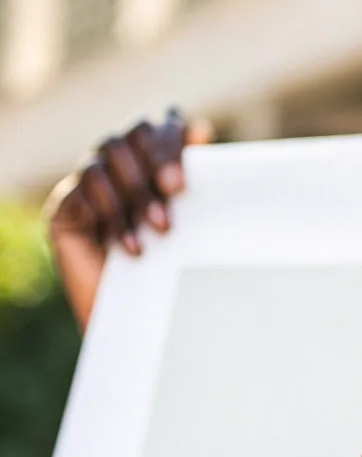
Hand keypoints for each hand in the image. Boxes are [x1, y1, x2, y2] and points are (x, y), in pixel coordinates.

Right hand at [45, 108, 212, 330]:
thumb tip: (200, 129)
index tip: (198, 141)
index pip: (158, 127)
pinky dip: (112, 215)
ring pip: (107, 157)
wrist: (137, 329)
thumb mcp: (189, 227)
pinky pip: (84, 190)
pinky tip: (132, 248)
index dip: (172, 132)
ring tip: (161, 229)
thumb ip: (190, 181)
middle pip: (132, 134)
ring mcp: (87, 185)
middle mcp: (117, 169)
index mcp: (149, 167)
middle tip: (176, 188)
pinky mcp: (65, 209)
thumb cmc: (169, 277)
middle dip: (157, 157)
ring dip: (137, 192)